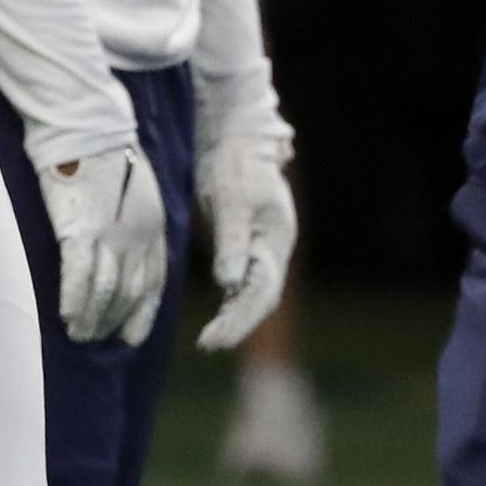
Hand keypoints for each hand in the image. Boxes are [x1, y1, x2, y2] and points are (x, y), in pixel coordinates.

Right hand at [39, 147, 169, 345]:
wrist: (90, 130)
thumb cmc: (108, 159)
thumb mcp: (137, 196)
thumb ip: (135, 228)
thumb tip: (121, 258)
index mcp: (154, 227)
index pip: (154, 281)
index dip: (141, 311)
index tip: (130, 336)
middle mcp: (138, 235)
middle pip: (129, 290)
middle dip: (114, 319)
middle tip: (95, 339)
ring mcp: (111, 234)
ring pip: (105, 288)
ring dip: (92, 316)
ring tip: (79, 335)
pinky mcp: (81, 229)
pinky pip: (79, 274)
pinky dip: (74, 299)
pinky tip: (66, 316)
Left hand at [196, 137, 297, 351]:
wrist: (238, 140)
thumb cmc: (235, 166)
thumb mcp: (231, 199)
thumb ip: (231, 240)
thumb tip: (229, 282)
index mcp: (276, 238)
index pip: (262, 289)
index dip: (239, 317)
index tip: (212, 338)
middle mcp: (276, 248)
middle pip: (263, 297)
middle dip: (239, 324)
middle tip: (209, 345)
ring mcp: (266, 248)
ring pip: (257, 294)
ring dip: (237, 318)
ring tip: (210, 340)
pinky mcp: (251, 246)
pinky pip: (247, 284)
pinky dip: (234, 304)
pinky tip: (218, 317)